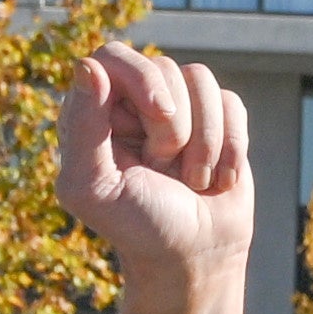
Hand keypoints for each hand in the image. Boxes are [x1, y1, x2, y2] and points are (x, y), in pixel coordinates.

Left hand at [58, 40, 259, 313]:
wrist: (195, 257)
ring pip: (201, 80)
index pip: (113, 56)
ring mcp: (177, 107)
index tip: (159, 113)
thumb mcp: (96, 187)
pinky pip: (231, 101)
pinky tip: (218, 179)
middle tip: (163, 169)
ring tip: (191, 180)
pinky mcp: (215, 117)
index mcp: (93, 115)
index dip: (141, 78)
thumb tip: (88, 64)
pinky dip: (230, 145)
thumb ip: (82, 128)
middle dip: (173, 126)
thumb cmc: (138, 227)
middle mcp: (132, 103)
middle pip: (163, 67)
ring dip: (203, 141)